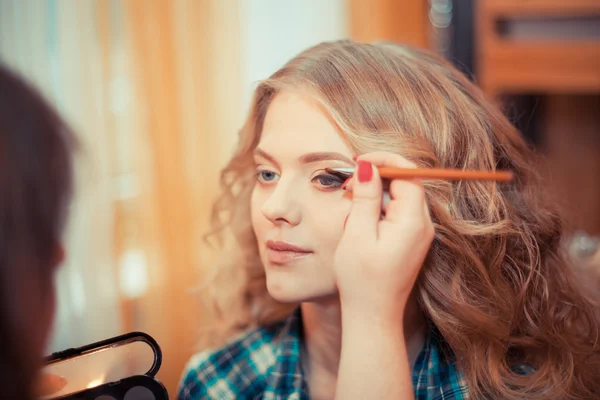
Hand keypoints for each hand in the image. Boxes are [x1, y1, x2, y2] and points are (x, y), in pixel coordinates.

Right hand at [334, 152, 433, 316]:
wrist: (372, 315)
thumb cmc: (362, 278)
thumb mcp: (357, 232)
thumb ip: (365, 196)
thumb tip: (367, 166)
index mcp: (413, 221)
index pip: (408, 174)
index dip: (384, 162)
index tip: (358, 162)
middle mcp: (422, 225)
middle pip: (405, 183)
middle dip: (376, 178)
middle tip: (347, 185)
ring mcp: (419, 234)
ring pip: (399, 198)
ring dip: (375, 195)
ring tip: (350, 208)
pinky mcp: (411, 241)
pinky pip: (397, 213)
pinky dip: (378, 210)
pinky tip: (360, 222)